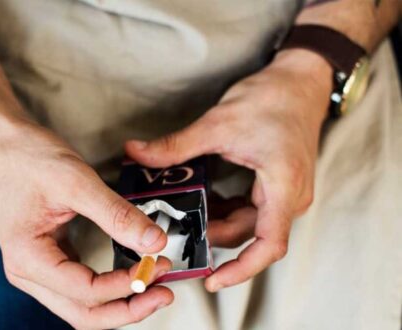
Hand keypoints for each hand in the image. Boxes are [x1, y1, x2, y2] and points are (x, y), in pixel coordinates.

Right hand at [0, 120, 172, 328]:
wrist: (7, 144)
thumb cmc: (30, 158)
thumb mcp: (77, 182)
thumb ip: (117, 215)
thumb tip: (154, 242)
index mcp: (28, 258)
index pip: (85, 291)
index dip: (126, 285)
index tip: (156, 266)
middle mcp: (28, 272)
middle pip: (84, 313)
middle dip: (127, 309)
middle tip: (163, 293)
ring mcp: (38, 268)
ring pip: (83, 306)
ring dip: (120, 302)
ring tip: (154, 285)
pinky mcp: (51, 259)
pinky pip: (82, 287)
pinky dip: (110, 288)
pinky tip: (133, 275)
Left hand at [125, 49, 332, 291]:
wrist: (299, 81)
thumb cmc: (272, 99)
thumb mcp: (218, 123)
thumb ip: (176, 145)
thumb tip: (135, 152)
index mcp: (284, 187)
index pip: (269, 245)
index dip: (242, 269)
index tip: (213, 280)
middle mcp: (290, 198)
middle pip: (249, 234)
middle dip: (212, 236)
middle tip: (175, 232)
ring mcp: (286, 193)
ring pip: (248, 224)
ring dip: (217, 223)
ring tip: (184, 218)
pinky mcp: (278, 187)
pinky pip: (251, 211)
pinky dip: (226, 210)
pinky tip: (202, 202)